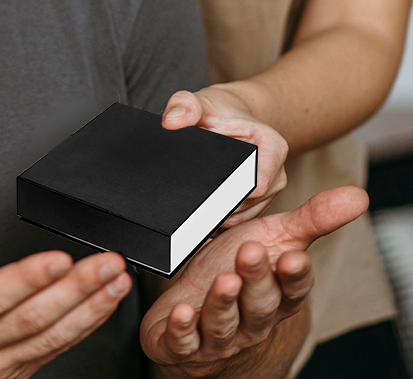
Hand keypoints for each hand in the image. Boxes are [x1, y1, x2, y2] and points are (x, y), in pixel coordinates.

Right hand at [0, 177, 132, 378]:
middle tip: (108, 264)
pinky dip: (79, 330)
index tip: (59, 258)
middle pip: (33, 317)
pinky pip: (49, 352)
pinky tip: (98, 309)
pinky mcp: (6, 374)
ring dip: (88, 310)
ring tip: (115, 283)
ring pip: (48, 338)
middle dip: (77, 289)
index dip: (28, 278)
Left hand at [141, 185, 367, 372]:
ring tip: (223, 280)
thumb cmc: (235, 266)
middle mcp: (251, 318)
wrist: (195, 307)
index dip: (293, 275)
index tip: (293, 257)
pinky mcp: (184, 343)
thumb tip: (358, 196)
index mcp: (275, 294)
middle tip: (250, 251)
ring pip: (224, 323)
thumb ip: (311, 219)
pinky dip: (182, 330)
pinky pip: (184, 341)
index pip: (291, 288)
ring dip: (223, 303)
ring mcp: (218, 333)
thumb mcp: (273, 238)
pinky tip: (181, 314)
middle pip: (259, 304)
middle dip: (256, 279)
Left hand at [163, 85, 287, 224]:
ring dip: (224, 218)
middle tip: (192, 209)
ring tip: (195, 215)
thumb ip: (183, 106)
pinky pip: (244, 218)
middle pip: (251, 203)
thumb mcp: (198, 102)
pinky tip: (204, 217)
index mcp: (272, 146)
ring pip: (248, 215)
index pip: (255, 184)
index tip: (203, 196)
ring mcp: (271, 189)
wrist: (227, 116)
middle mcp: (277, 171)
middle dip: (223, 208)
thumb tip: (171, 122)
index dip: (229, 194)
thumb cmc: (215, 110)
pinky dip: (225, 219)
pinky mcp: (262, 201)